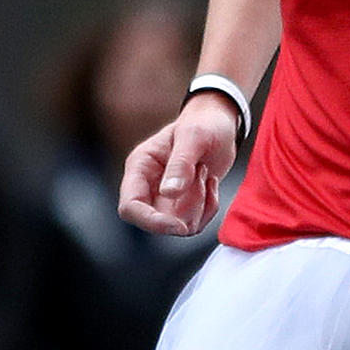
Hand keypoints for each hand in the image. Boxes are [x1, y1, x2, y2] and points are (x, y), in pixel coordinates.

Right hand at [118, 88, 241, 231]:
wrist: (220, 125)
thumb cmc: (204, 123)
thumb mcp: (195, 136)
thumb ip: (181, 163)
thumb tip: (169, 193)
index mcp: (140, 167)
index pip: (130, 207)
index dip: (151, 222)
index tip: (179, 226)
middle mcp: (148, 186)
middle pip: (156, 221)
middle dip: (185, 209)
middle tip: (202, 176)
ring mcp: (165, 198)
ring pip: (179, 225)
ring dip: (200, 205)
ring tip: (205, 174)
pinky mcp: (183, 205)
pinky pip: (194, 223)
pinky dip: (209, 208)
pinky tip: (212, 183)